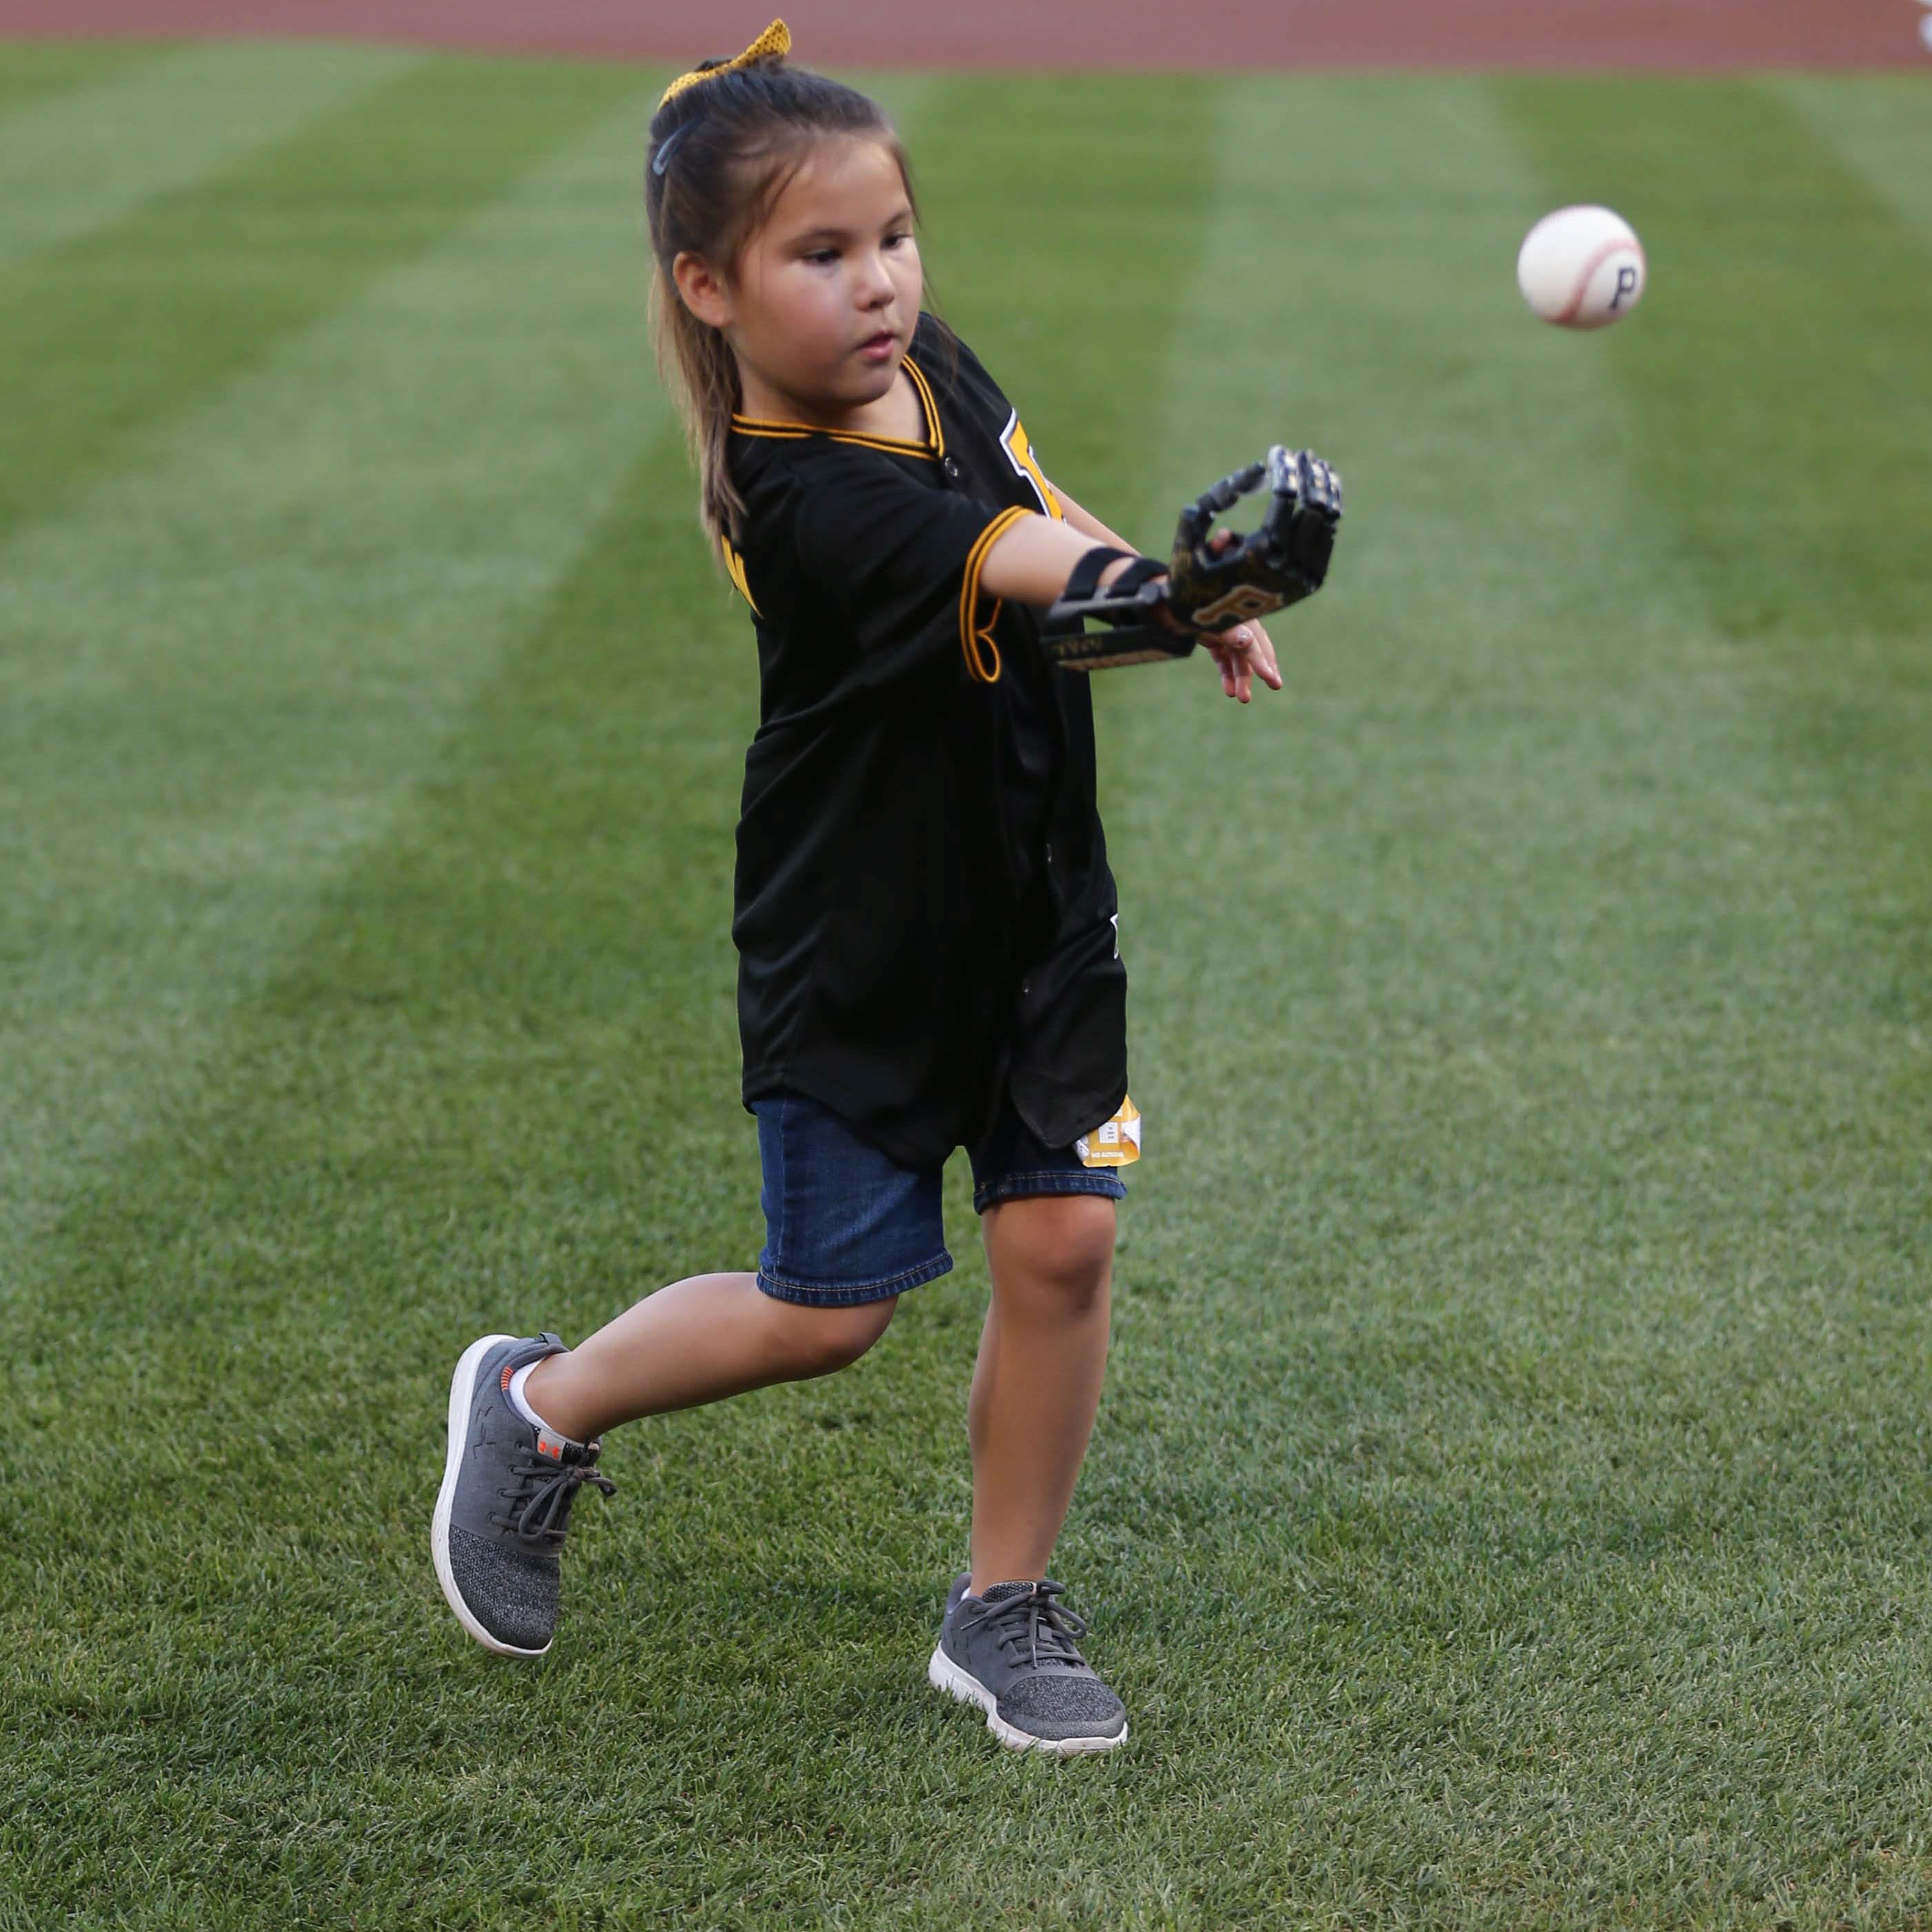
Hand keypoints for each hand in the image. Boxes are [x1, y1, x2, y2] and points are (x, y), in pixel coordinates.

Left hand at [1199, 528, 1280, 702]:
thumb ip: (1229, 631)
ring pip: (1238, 659)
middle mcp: (1236, 623)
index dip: (1263, 662)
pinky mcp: (1213, 638)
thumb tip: (1248, 642)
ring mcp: (1225, 631)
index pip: (1255, 643)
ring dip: (1241, 678)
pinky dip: (1226, 674)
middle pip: (1254, 649)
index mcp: (1239, 616)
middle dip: (1263, 668)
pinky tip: (1228, 692)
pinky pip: (1223, 659)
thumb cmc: (1190, 604)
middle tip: (1276, 685)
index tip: (1272, 680)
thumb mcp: (1210, 619)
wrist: (1163, 598)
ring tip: (1243, 699)